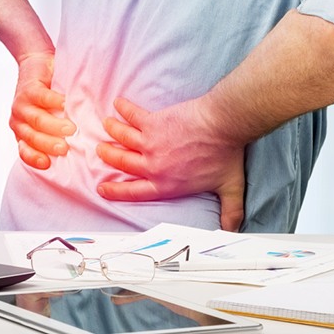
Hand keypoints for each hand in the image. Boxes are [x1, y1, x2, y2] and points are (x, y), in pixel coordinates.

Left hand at [10, 52, 75, 168]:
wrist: (35, 63)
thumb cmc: (46, 94)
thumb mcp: (46, 116)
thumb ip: (54, 131)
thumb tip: (79, 148)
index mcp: (23, 131)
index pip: (25, 151)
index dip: (34, 158)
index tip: (48, 164)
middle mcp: (18, 120)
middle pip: (32, 137)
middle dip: (48, 144)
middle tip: (65, 148)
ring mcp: (21, 104)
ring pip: (37, 120)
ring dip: (53, 126)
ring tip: (70, 129)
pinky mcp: (29, 88)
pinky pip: (42, 98)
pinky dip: (55, 102)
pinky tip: (66, 104)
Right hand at [97, 97, 244, 230]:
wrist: (222, 125)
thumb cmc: (226, 154)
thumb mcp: (229, 188)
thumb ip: (230, 212)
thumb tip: (232, 230)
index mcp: (166, 184)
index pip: (134, 191)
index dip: (116, 191)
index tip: (102, 188)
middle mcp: (153, 164)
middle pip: (123, 162)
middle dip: (109, 156)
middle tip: (101, 150)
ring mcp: (151, 142)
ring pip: (123, 137)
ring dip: (112, 131)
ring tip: (106, 126)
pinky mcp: (154, 121)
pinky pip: (133, 115)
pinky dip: (124, 109)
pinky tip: (119, 103)